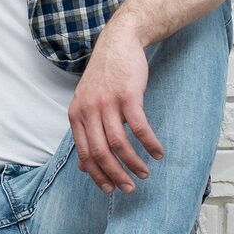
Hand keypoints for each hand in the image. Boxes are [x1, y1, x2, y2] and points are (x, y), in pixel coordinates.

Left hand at [69, 27, 163, 193]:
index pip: (84, 153)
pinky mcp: (127, 96)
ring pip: (118, 143)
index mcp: (76, 115)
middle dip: (115, 175)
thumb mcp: (86, 103)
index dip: (97, 175)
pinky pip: (138, 127)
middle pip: (100, 152)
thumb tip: (81, 166)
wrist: (118, 43)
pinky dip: (149, 143)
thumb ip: (85, 132)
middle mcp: (88, 110)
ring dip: (134, 162)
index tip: (110, 189)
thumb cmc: (104, 77)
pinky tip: (157, 153)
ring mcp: (107, 102)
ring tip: (145, 173)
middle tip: (130, 188)